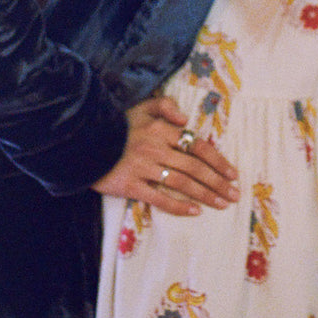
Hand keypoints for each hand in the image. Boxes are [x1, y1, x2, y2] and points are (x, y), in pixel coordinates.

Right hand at [92, 95, 239, 215]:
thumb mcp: (141, 106)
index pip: (197, 146)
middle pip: (194, 168)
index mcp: (161, 129)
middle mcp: (155, 148)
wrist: (83, 140)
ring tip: (221, 204)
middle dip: (218, 183)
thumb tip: (186, 120)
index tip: (233, 174)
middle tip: (234, 195)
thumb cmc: (117, 124)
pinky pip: (159, 198)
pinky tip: (194, 212)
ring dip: (205, 195)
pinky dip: (178, 206)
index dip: (218, 161)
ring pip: (181, 183)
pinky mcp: (130, 185)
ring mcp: (143, 168)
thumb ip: (166, 106)